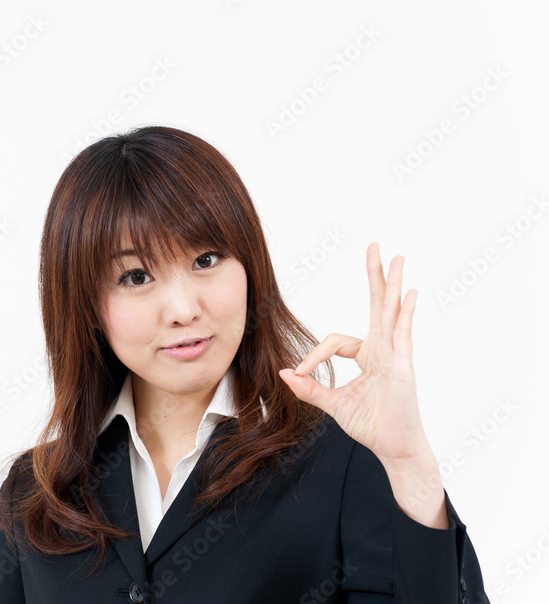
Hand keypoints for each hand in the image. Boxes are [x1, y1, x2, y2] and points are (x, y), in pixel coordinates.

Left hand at [277, 242, 430, 464]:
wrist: (394, 448)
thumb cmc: (372, 425)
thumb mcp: (332, 404)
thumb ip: (309, 389)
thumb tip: (284, 372)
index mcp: (369, 355)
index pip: (335, 341)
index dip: (314, 355)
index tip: (299, 372)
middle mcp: (384, 349)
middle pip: (378, 304)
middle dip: (374, 275)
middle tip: (375, 245)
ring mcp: (396, 355)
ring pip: (392, 311)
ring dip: (392, 283)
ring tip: (395, 257)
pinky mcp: (403, 367)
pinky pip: (403, 334)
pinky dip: (405, 313)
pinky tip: (408, 292)